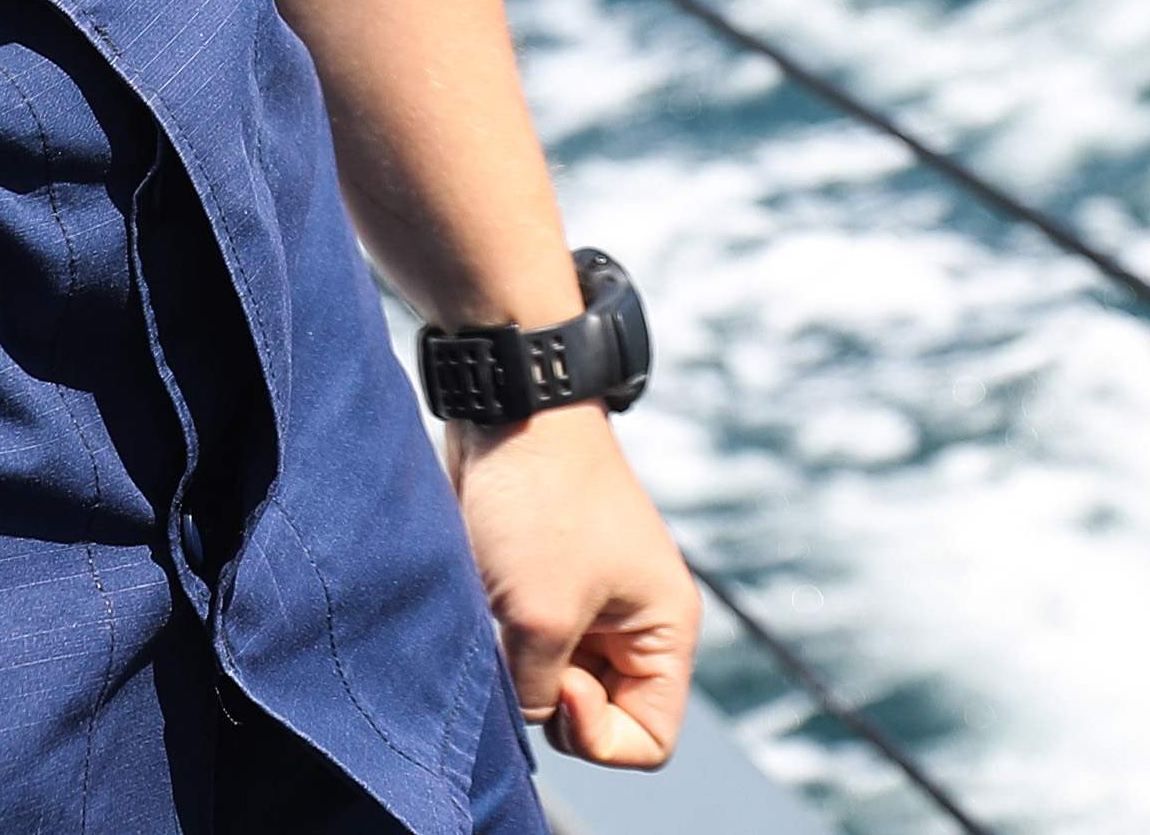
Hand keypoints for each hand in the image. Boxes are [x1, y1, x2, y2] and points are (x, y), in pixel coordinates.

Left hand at [450, 405, 694, 768]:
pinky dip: (504, 642)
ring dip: (521, 668)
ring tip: (500, 618)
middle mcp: (635, 622)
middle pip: (602, 716)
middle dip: (555, 701)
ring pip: (557, 683)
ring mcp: (590, 604)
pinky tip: (486, 607)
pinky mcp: (546, 584)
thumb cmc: (540, 502)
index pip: (650, 739)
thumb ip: (537, 694)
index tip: (561, 683)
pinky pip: (530, 647)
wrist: (509, 409)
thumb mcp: (539, 618)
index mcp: (664, 629)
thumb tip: (529, 714)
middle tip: (524, 645)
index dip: (598, 737)